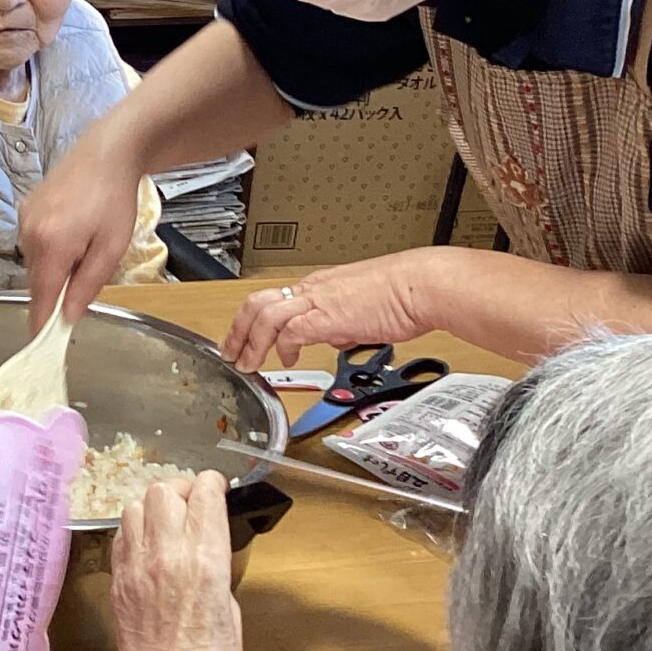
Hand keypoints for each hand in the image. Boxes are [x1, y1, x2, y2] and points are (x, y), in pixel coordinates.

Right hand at [20, 129, 146, 333]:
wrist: (107, 152)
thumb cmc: (114, 198)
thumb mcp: (111, 249)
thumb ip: (87, 286)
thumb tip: (68, 317)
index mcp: (51, 246)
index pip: (40, 300)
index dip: (42, 325)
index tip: (42, 345)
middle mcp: (29, 234)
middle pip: (37, 283)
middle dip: (59, 289)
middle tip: (88, 274)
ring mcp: (24, 220)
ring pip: (36, 264)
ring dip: (57, 267)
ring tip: (85, 243)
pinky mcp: (26, 210)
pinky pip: (35, 244)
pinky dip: (51, 248)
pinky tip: (74, 230)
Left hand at [107, 474, 242, 650]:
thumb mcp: (231, 611)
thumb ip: (217, 571)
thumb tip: (207, 552)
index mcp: (205, 562)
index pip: (203, 495)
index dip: (212, 484)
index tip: (216, 488)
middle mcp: (167, 556)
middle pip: (163, 490)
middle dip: (181, 489)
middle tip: (191, 504)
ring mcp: (136, 566)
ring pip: (136, 506)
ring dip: (154, 507)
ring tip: (167, 523)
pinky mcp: (117, 580)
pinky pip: (121, 535)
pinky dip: (135, 530)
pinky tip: (148, 545)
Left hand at [220, 250, 461, 371]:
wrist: (421, 285)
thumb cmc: (403, 294)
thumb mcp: (363, 308)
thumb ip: (343, 323)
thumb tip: (336, 337)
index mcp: (319, 286)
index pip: (272, 300)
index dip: (252, 320)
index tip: (245, 338)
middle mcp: (313, 290)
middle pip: (256, 303)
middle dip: (238, 330)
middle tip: (230, 352)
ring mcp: (318, 302)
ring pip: (265, 316)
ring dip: (251, 343)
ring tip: (247, 364)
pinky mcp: (328, 318)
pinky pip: (292, 332)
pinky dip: (283, 348)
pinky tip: (287, 361)